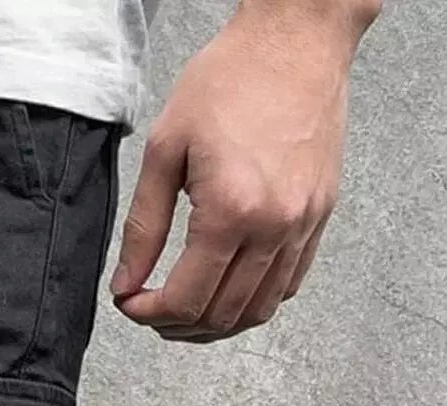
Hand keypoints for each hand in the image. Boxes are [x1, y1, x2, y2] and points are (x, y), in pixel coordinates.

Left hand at [111, 5, 364, 340]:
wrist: (296, 39)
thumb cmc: (230, 80)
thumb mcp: (165, 149)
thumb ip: (143, 227)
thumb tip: (125, 284)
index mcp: (231, 211)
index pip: (185, 300)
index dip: (148, 314)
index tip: (129, 303)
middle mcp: (274, 226)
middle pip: (221, 316)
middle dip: (176, 325)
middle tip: (150, 309)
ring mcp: (303, 224)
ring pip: (258, 311)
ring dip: (215, 323)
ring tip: (184, 308)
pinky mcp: (320, 215)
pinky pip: (288, 284)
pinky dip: (253, 301)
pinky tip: (226, 287)